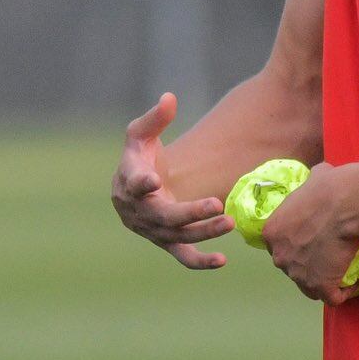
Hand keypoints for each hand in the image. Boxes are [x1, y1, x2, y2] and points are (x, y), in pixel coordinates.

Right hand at [110, 94, 233, 268]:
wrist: (129, 193)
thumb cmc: (137, 159)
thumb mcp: (139, 135)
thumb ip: (154, 118)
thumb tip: (170, 97)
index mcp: (129, 182)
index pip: (135, 183)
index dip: (142, 182)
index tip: (152, 179)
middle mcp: (140, 211)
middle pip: (165, 216)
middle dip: (190, 212)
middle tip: (216, 204)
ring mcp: (153, 231)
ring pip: (179, 236)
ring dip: (204, 232)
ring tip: (229, 221)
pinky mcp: (166, 243)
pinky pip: (183, 257)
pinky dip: (200, 262)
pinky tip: (222, 260)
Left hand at [261, 162, 358, 305]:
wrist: (344, 203)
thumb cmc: (328, 188)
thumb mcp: (310, 180)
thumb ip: (309, 187)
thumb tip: (320, 178)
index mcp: (271, 232)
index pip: (281, 247)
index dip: (297, 247)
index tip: (314, 243)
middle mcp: (279, 257)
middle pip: (292, 268)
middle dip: (307, 266)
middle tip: (327, 258)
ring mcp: (298, 274)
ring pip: (309, 287)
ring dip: (323, 283)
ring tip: (340, 276)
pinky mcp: (320, 286)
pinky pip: (331, 298)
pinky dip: (342, 294)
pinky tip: (352, 286)